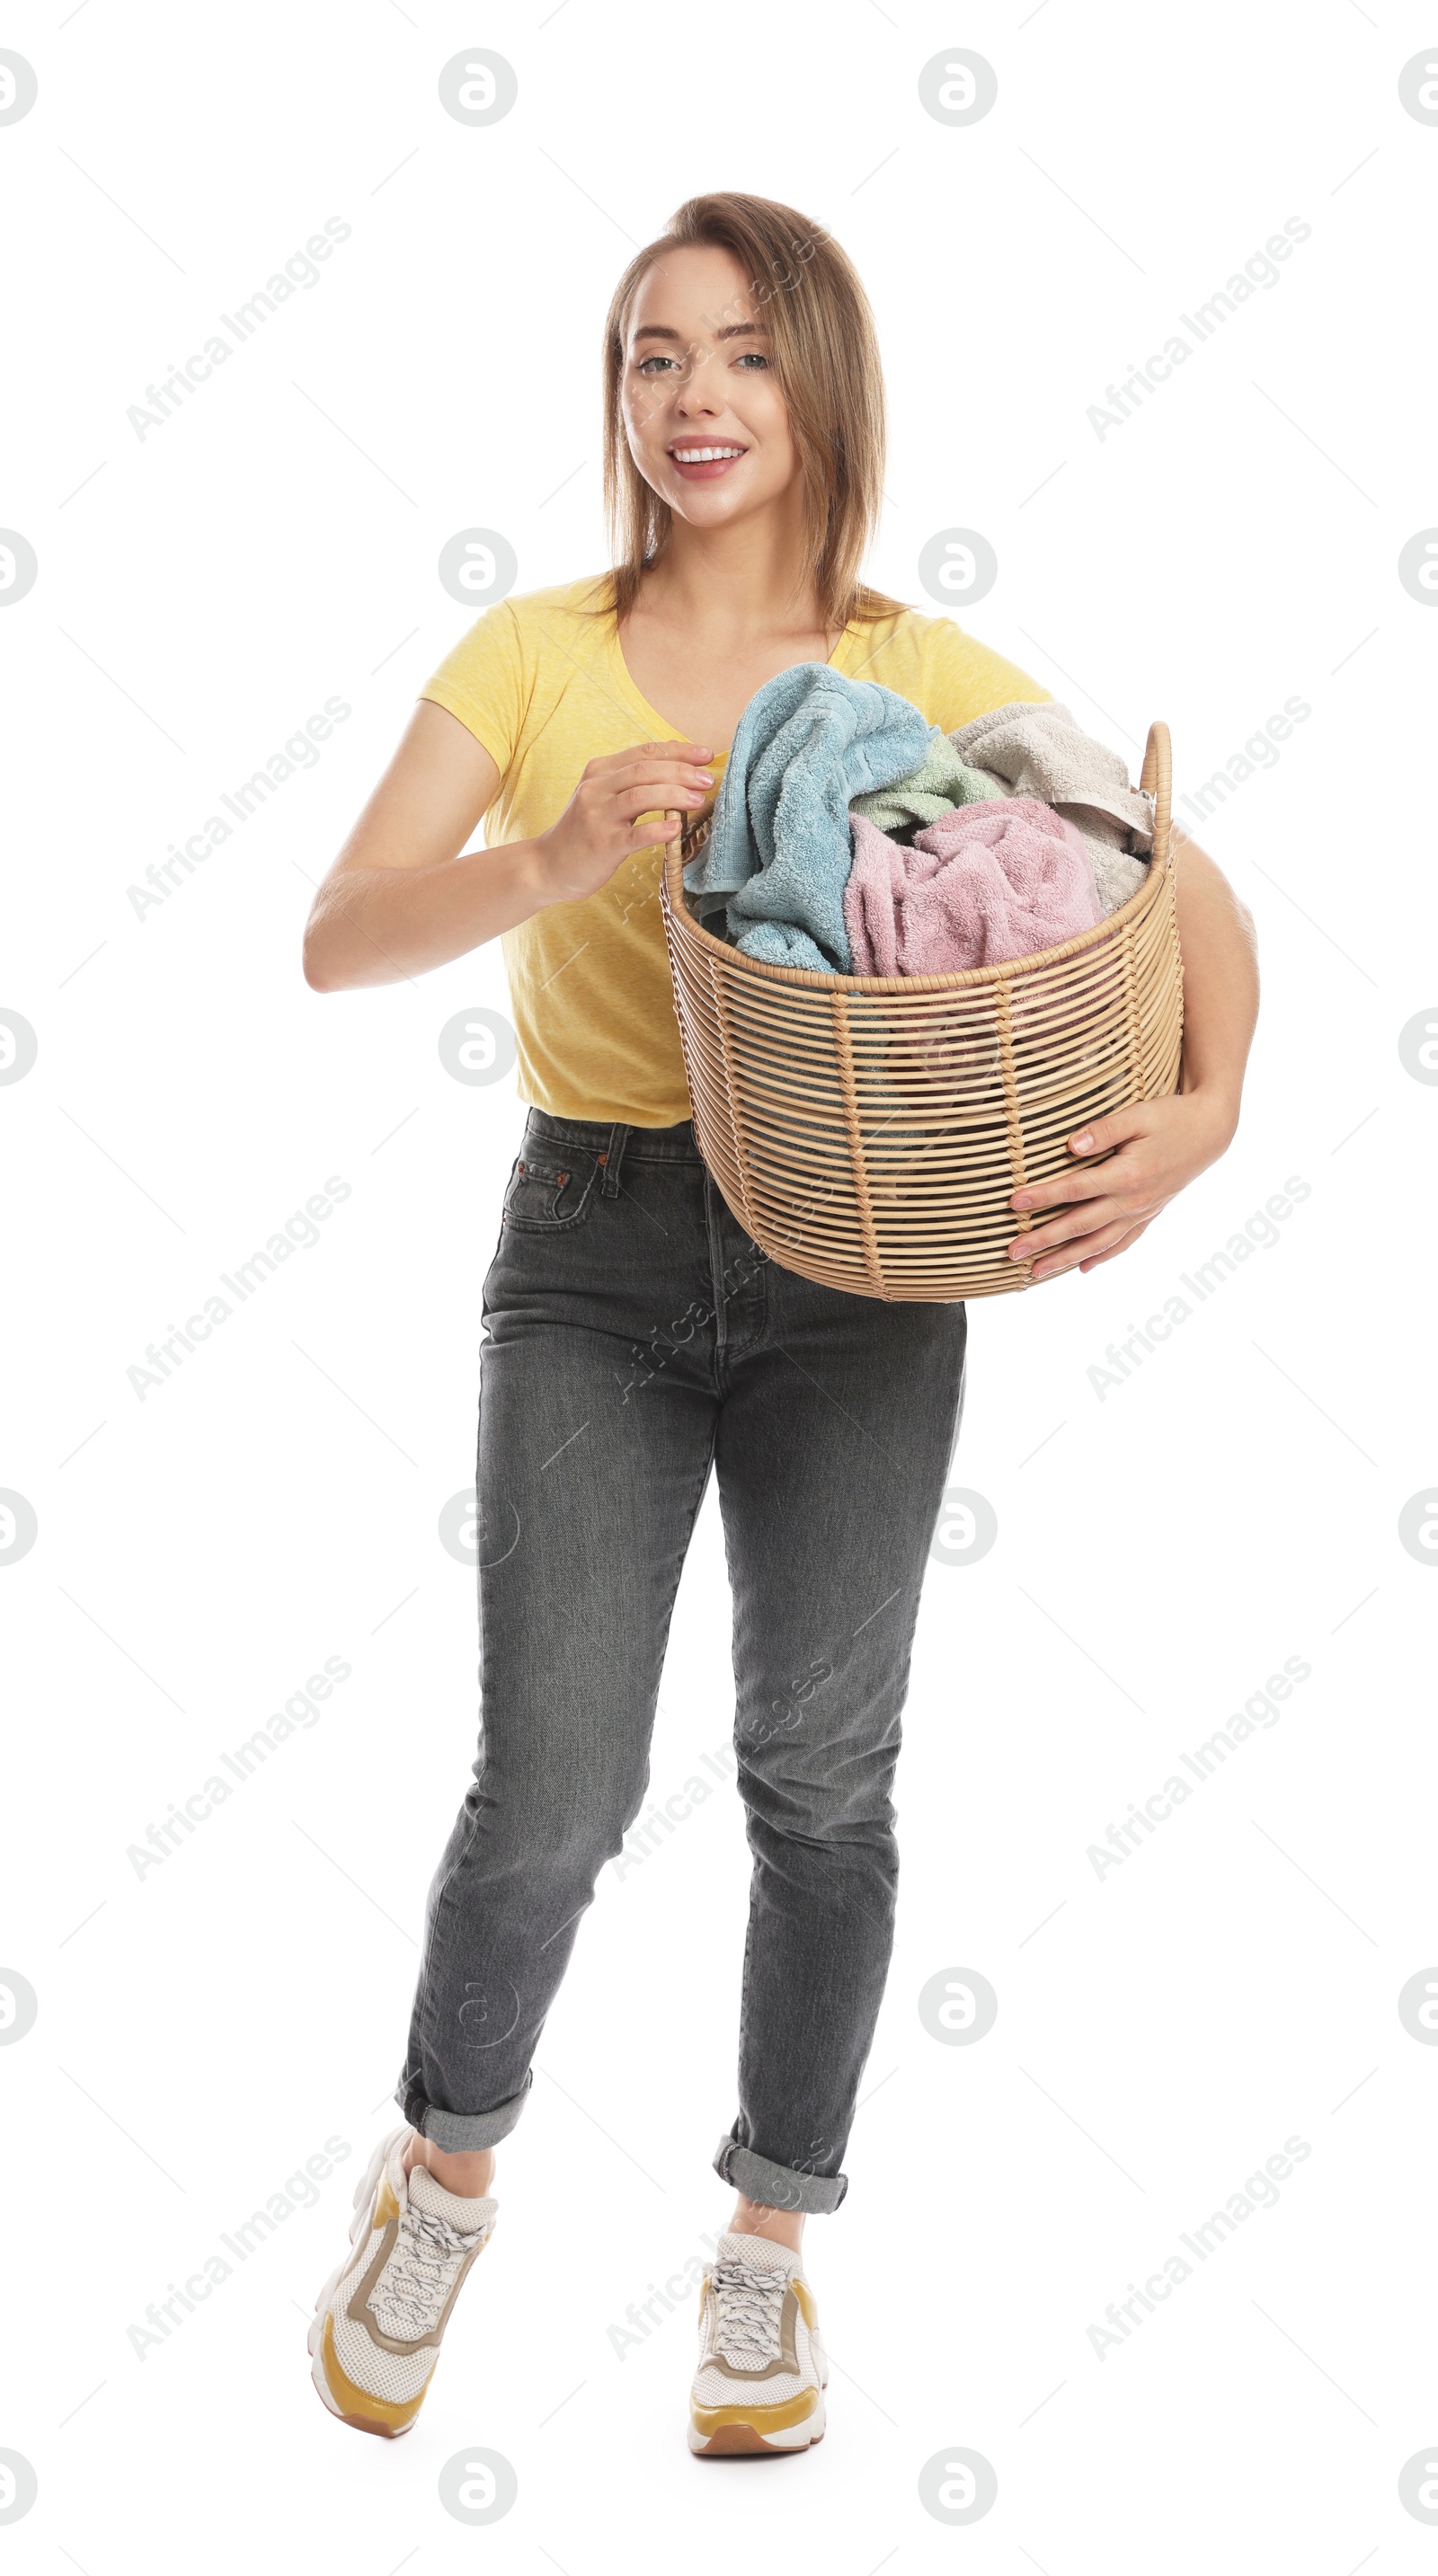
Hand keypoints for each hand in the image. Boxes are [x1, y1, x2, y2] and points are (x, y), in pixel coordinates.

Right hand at [533, 740, 714, 903]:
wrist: (547, 865)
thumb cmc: (585, 831)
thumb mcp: (602, 797)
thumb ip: (633, 784)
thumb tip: (681, 774)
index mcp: (600, 771)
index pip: (645, 752)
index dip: (678, 751)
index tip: (706, 755)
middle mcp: (596, 789)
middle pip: (645, 770)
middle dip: (681, 772)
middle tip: (707, 780)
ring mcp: (597, 817)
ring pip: (640, 796)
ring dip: (674, 796)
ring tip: (699, 801)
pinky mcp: (601, 846)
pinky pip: (634, 835)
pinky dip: (657, 830)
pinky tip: (676, 830)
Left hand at [1007, 1091, 1238, 1280]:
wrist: (1210, 1131)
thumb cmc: (1171, 1117)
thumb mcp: (1138, 1115)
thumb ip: (1103, 1130)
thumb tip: (1070, 1146)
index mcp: (1127, 1175)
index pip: (1075, 1189)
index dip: (1043, 1196)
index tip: (1013, 1203)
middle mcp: (1133, 1200)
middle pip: (1080, 1225)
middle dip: (1044, 1240)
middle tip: (1011, 1252)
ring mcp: (1142, 1211)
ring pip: (1098, 1242)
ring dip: (1065, 1258)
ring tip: (1035, 1272)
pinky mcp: (1150, 1214)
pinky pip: (1124, 1242)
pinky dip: (1103, 1257)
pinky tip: (1084, 1269)